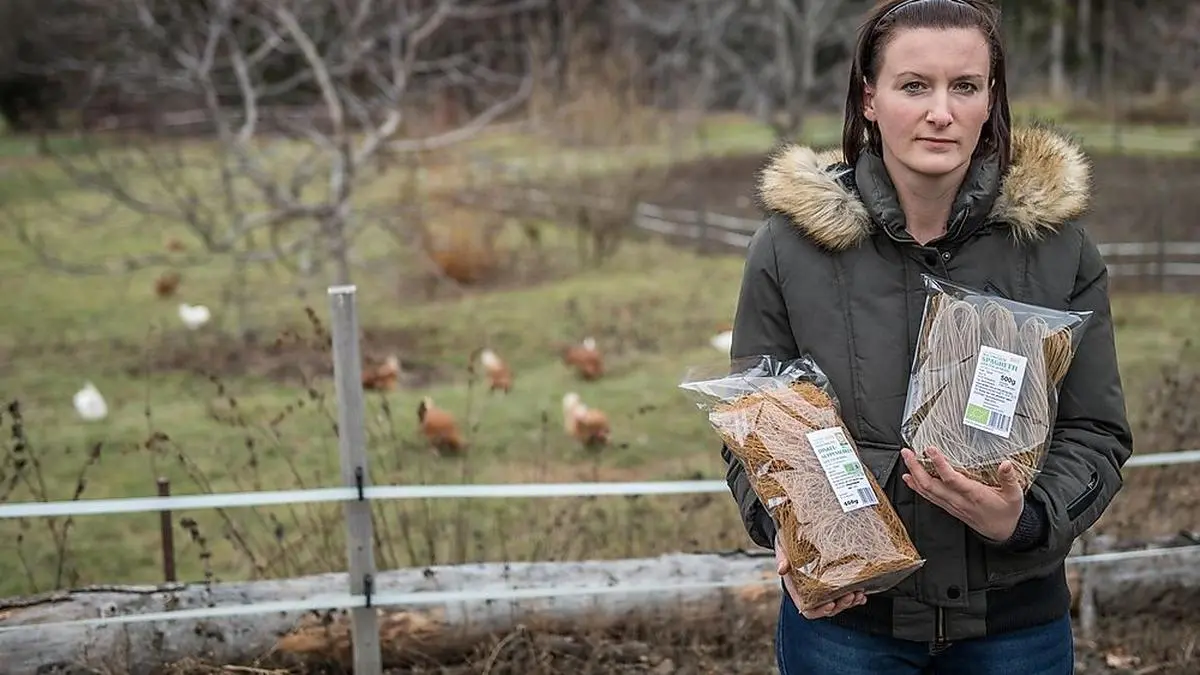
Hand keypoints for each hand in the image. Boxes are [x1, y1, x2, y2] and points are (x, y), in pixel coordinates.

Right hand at [775, 533, 865, 618]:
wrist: (792, 536)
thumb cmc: (786, 546)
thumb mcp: (782, 550)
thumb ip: (782, 559)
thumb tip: (782, 569)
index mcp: (797, 589)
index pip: (807, 608)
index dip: (819, 610)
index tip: (830, 605)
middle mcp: (810, 592)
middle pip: (826, 608)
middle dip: (840, 605)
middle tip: (851, 596)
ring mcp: (822, 589)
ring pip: (837, 603)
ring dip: (849, 602)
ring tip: (859, 594)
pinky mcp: (832, 582)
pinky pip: (844, 595)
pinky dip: (854, 598)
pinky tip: (863, 595)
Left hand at [900, 446, 1024, 542]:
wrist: (1003, 533)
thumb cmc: (1008, 513)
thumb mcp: (1015, 496)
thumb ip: (1009, 479)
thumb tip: (1006, 464)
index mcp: (974, 495)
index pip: (951, 479)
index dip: (939, 464)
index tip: (930, 450)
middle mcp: (958, 501)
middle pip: (931, 485)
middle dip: (916, 468)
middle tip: (907, 452)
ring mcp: (951, 505)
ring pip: (927, 490)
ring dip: (913, 474)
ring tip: (906, 459)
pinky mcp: (949, 507)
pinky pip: (929, 497)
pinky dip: (916, 487)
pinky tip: (909, 478)